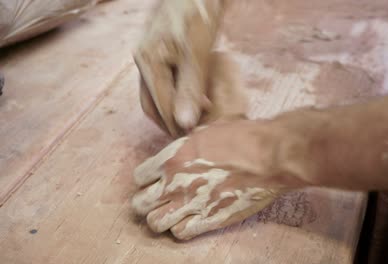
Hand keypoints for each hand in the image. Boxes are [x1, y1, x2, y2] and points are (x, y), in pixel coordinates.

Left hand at [131, 120, 293, 239]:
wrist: (269, 156)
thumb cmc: (242, 138)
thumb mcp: (207, 131)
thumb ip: (187, 145)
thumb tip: (183, 150)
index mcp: (172, 157)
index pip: (139, 177)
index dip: (146, 180)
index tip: (155, 181)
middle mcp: (175, 182)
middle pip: (140, 203)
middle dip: (148, 202)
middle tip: (160, 200)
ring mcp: (190, 203)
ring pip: (155, 223)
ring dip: (162, 218)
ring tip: (173, 214)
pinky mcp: (208, 220)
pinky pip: (180, 233)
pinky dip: (182, 229)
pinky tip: (192, 220)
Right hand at [135, 0, 224, 135]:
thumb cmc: (198, 14)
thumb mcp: (196, 53)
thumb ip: (190, 88)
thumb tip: (183, 123)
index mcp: (148, 61)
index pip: (159, 105)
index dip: (176, 125)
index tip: (193, 138)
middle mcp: (144, 60)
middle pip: (152, 103)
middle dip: (170, 121)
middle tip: (192, 134)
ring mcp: (151, 56)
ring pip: (157, 93)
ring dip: (174, 109)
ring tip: (195, 120)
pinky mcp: (161, 52)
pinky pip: (165, 81)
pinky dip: (177, 94)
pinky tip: (194, 98)